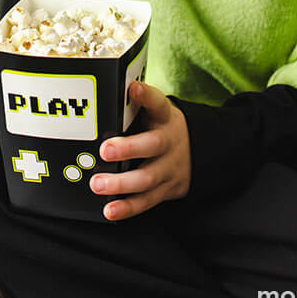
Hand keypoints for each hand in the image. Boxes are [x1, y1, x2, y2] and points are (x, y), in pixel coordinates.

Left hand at [90, 81, 190, 221]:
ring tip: (98, 184)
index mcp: (164, 117)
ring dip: (121, 183)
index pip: (157, 102)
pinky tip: (110, 209)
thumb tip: (102, 99)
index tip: (133, 88)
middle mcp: (168, 142)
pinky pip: (146, 201)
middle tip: (105, 150)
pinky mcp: (166, 190)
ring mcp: (168, 168)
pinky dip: (127, 207)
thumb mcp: (155, 112)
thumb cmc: (162, 128)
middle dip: (128, 149)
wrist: (198, 151)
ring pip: (147, 178)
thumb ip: (133, 108)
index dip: (146, 95)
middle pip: (152, 145)